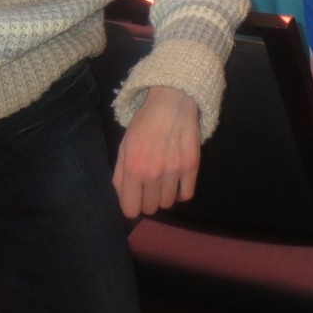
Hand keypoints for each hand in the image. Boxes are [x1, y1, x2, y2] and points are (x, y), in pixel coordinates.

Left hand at [112, 85, 200, 218]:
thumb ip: (120, 175)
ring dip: (165, 196)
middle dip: (148, 201)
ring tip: (165, 182)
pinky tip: (178, 182)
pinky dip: (182, 192)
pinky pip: (187, 194)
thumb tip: (124, 197)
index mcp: (132, 169)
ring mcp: (174, 171)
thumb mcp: (124, 146)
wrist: (172, 102)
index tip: (135, 198)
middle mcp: (153, 174)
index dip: (132, 206)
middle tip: (150, 187)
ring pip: (168, 203)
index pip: (131, 210)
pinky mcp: (192, 165)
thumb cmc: (144, 123)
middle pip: (150, 208)